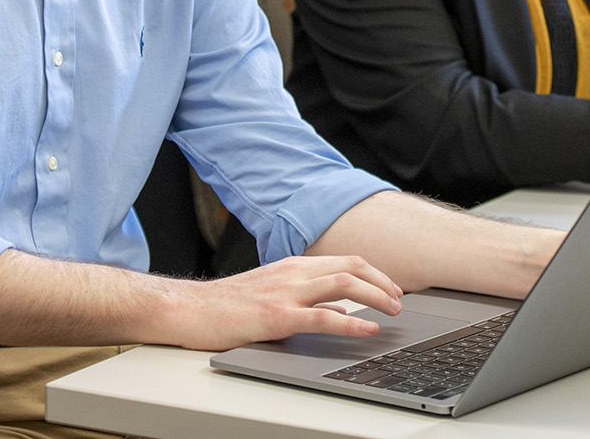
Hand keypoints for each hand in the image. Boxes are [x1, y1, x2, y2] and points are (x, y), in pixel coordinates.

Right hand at [159, 254, 404, 351]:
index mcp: (293, 267)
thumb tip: (338, 311)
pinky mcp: (276, 317)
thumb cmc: (227, 305)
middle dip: (382, 282)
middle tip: (399, 300)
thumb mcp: (272, 293)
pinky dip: (351, 323)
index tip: (391, 288)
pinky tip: (366, 329)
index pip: (344, 261)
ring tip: (391, 311)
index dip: (374, 273)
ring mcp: (285, 293)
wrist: (190, 310)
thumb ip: (306, 300)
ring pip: (343, 285)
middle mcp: (293, 273)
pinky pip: (322, 318)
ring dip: (375, 296)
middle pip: (351, 267)